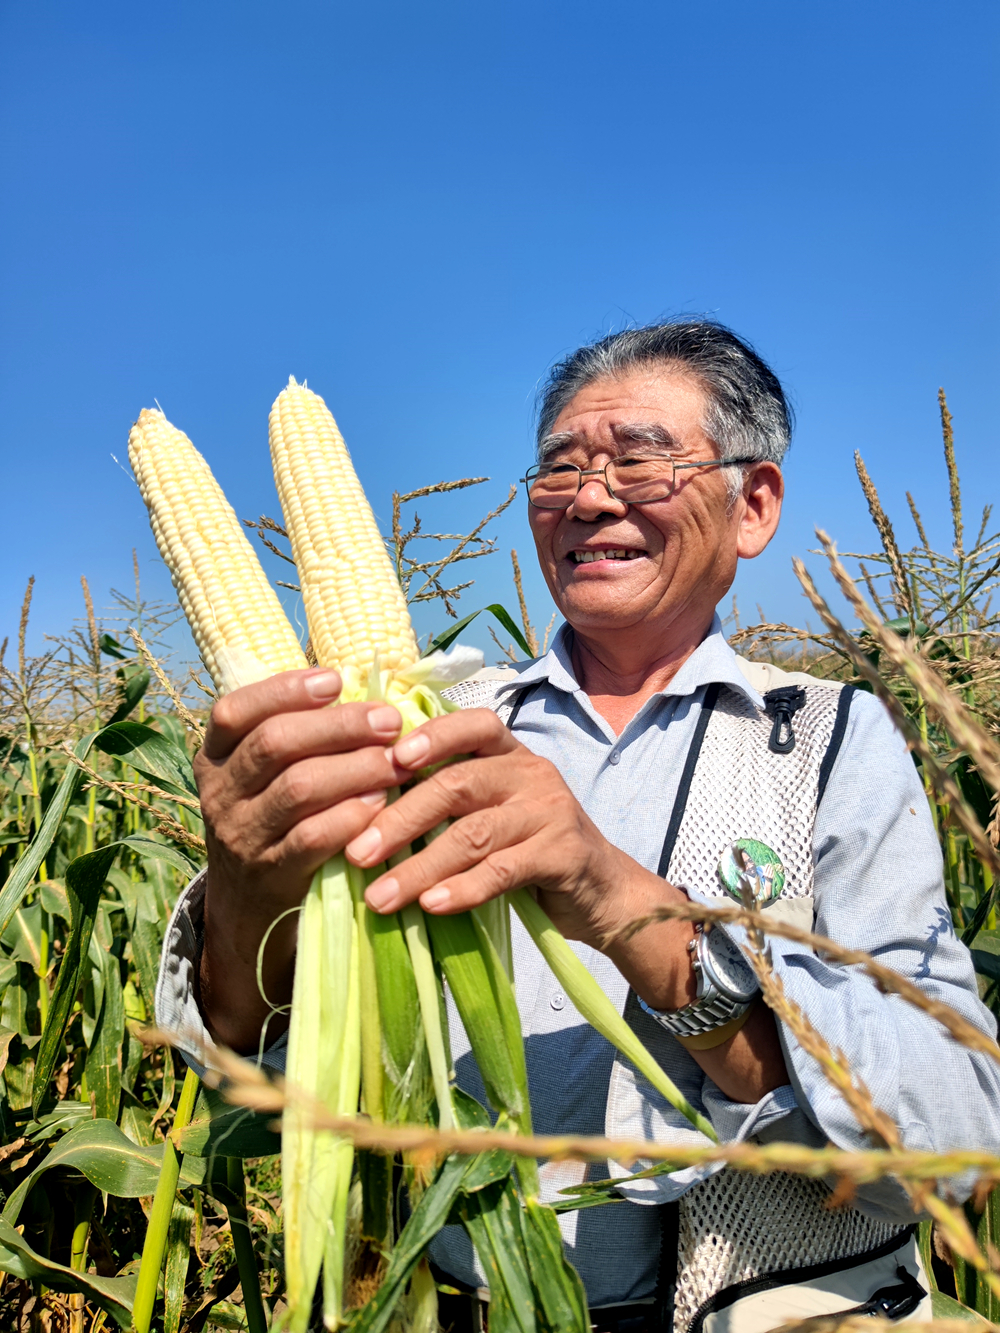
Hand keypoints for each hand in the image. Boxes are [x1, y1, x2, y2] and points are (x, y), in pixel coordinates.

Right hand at [194, 667, 408, 1048]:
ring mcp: (242, 835)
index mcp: (214, 756)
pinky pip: (312, 838)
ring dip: (355, 768)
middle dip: (338, 726)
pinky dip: (351, 816)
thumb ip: (296, 734)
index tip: (336, 680)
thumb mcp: (261, 774)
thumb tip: (363, 685)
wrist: (247, 903)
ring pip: (298, 788)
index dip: (285, 690)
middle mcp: (220, 792)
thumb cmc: (273, 816)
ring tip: (396, 760)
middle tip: (389, 721)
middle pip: (274, 744)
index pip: (233, 711)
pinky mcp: (271, 873)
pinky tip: (380, 803)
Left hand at [343, 707, 667, 948]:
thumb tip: (364, 820)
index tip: (388, 760)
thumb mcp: (494, 812)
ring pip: (473, 834)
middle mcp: (532, 773)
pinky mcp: (563, 854)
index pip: (472, 725)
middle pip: (457, 785)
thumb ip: (449, 804)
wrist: (601, 892)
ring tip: (380, 896)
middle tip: (357, 853)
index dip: (431, 737)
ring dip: (420, 867)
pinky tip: (431, 906)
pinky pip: (503, 870)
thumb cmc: (529, 849)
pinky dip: (462, 889)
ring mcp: (550, 812)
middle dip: (401, 820)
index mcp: (510, 754)